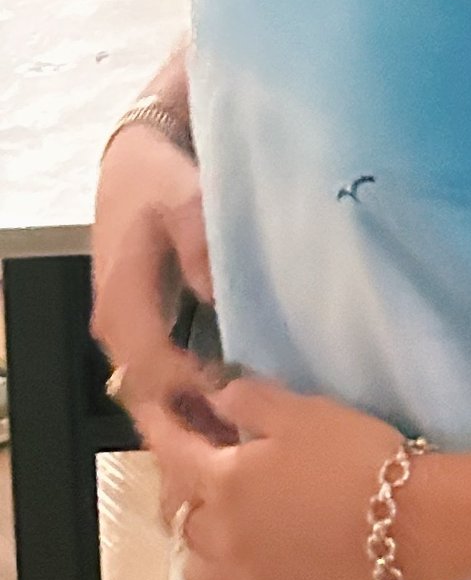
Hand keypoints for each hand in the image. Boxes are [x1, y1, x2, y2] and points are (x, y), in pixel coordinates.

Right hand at [91, 122, 218, 424]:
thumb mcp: (186, 199)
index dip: (193, 389)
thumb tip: (218, 296)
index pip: (151, 369)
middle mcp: (115, 326)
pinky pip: (156, 366)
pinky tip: (227, 385)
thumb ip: (200, 246)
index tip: (240, 391)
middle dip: (191, 410)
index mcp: (122, 304)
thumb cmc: (160, 179)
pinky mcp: (138, 320)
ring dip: (189, 400)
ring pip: (150, 384)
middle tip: (246, 420)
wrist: (137, 159)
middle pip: (147, 390)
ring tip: (242, 411)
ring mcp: (124, 326)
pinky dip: (185, 383)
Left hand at [145, 378, 402, 579]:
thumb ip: (250, 401)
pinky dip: (233, 578)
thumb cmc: (354, 455)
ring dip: (202, 539)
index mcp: (222, 482)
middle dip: (185, 486)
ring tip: (225, 522)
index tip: (150, 408)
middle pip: (180, 514)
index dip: (157, 425)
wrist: (407, 522)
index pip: (172, 451)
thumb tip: (214, 399)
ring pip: (197, 564)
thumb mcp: (305, 411)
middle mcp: (219, 537)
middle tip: (207, 464)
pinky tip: (254, 564)